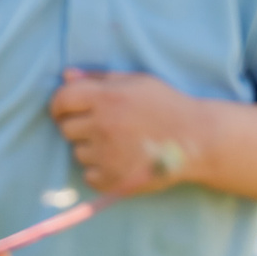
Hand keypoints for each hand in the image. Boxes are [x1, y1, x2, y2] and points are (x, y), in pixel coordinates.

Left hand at [50, 70, 208, 196]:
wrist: (197, 139)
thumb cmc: (167, 104)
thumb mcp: (136, 81)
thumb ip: (98, 77)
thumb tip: (65, 75)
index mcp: (107, 98)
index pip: (61, 100)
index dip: (59, 104)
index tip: (65, 110)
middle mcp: (103, 126)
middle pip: (66, 128)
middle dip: (77, 126)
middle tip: (100, 126)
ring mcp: (108, 155)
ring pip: (77, 153)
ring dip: (90, 148)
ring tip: (117, 144)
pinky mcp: (114, 179)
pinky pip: (88, 175)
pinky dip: (99, 171)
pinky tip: (119, 161)